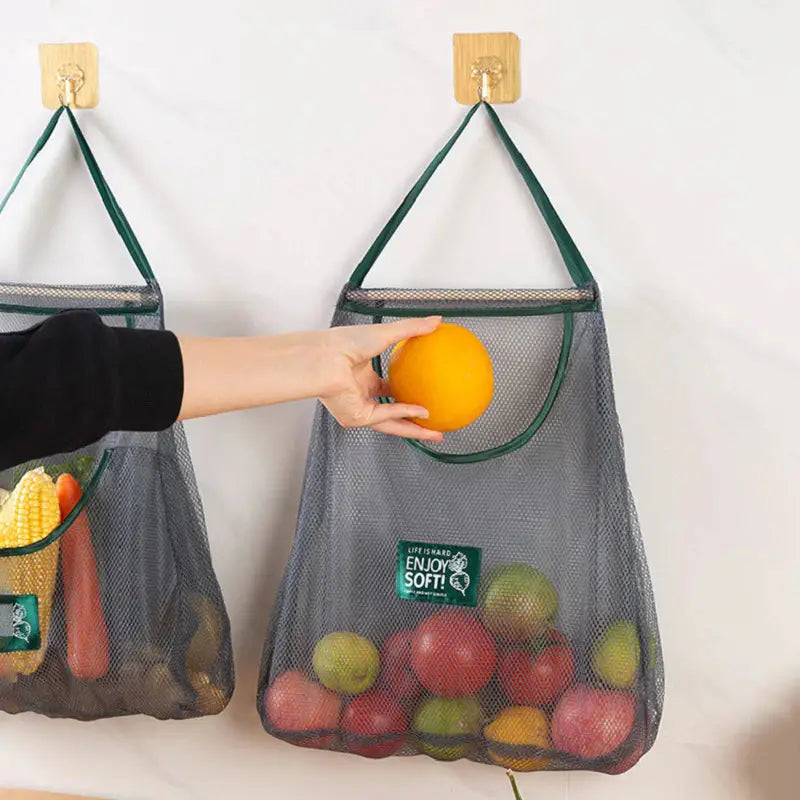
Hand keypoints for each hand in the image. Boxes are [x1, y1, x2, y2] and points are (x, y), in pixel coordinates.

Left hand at [317, 316, 442, 441]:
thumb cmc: (344, 343)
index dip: (409, 394)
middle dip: (414, 420)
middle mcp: (361, 394)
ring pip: (392, 423)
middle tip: (434, 423)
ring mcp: (359, 407)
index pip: (390, 389)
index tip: (426, 396)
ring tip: (435, 434)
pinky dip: (404, 414)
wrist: (326, 357)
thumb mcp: (386, 333)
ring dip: (414, 429)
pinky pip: (386, 417)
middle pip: (393, 412)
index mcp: (363, 377)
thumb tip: (436, 321)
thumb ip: (412, 328)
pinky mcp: (357, 417)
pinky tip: (421, 413)